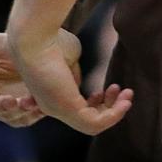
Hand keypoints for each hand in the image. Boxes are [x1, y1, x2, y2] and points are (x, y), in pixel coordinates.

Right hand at [0, 31, 50, 127]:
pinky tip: (39, 106)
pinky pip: (23, 119)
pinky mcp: (18, 112)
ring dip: (17, 112)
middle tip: (12, 101)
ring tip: (29, 101)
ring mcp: (1, 107)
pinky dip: (31, 114)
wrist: (28, 49)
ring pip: (7, 116)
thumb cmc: (3, 44)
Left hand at [7, 27, 132, 134]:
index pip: (74, 109)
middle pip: (85, 119)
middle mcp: (53, 107)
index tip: (103, 89)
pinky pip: (96, 123)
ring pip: (92, 124)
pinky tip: (124, 100)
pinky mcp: (69, 110)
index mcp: (50, 94)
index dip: (93, 103)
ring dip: (114, 112)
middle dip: (107, 108)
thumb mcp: (67, 57)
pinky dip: (114, 115)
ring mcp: (60, 111)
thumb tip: (80, 80)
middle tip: (120, 91)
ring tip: (127, 95)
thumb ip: (75, 72)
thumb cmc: (48, 40)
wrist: (34, 37)